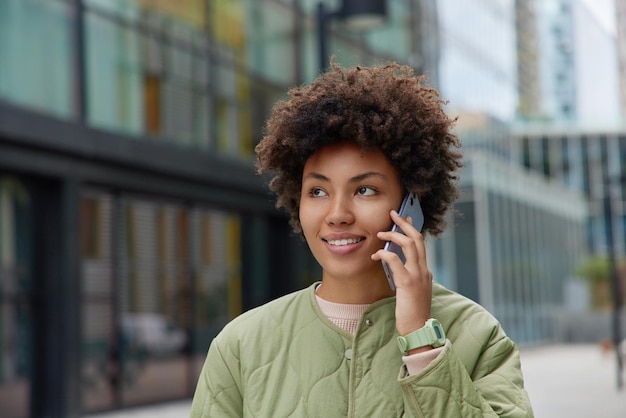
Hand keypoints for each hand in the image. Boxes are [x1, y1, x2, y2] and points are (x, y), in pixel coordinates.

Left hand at [371, 210, 432, 337]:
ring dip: (393, 235)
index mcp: (425, 272)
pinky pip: (396, 260)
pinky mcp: (408, 283)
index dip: (412, 229)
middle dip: (404, 224)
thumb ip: (408, 278)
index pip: (420, 244)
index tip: (405, 219)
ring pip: (409, 244)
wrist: (418, 330)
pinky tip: (376, 254)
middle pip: (417, 239)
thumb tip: (396, 267)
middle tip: (393, 214)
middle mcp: (424, 270)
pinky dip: (385, 253)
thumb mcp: (412, 292)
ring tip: (381, 232)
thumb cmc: (412, 313)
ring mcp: (418, 275)